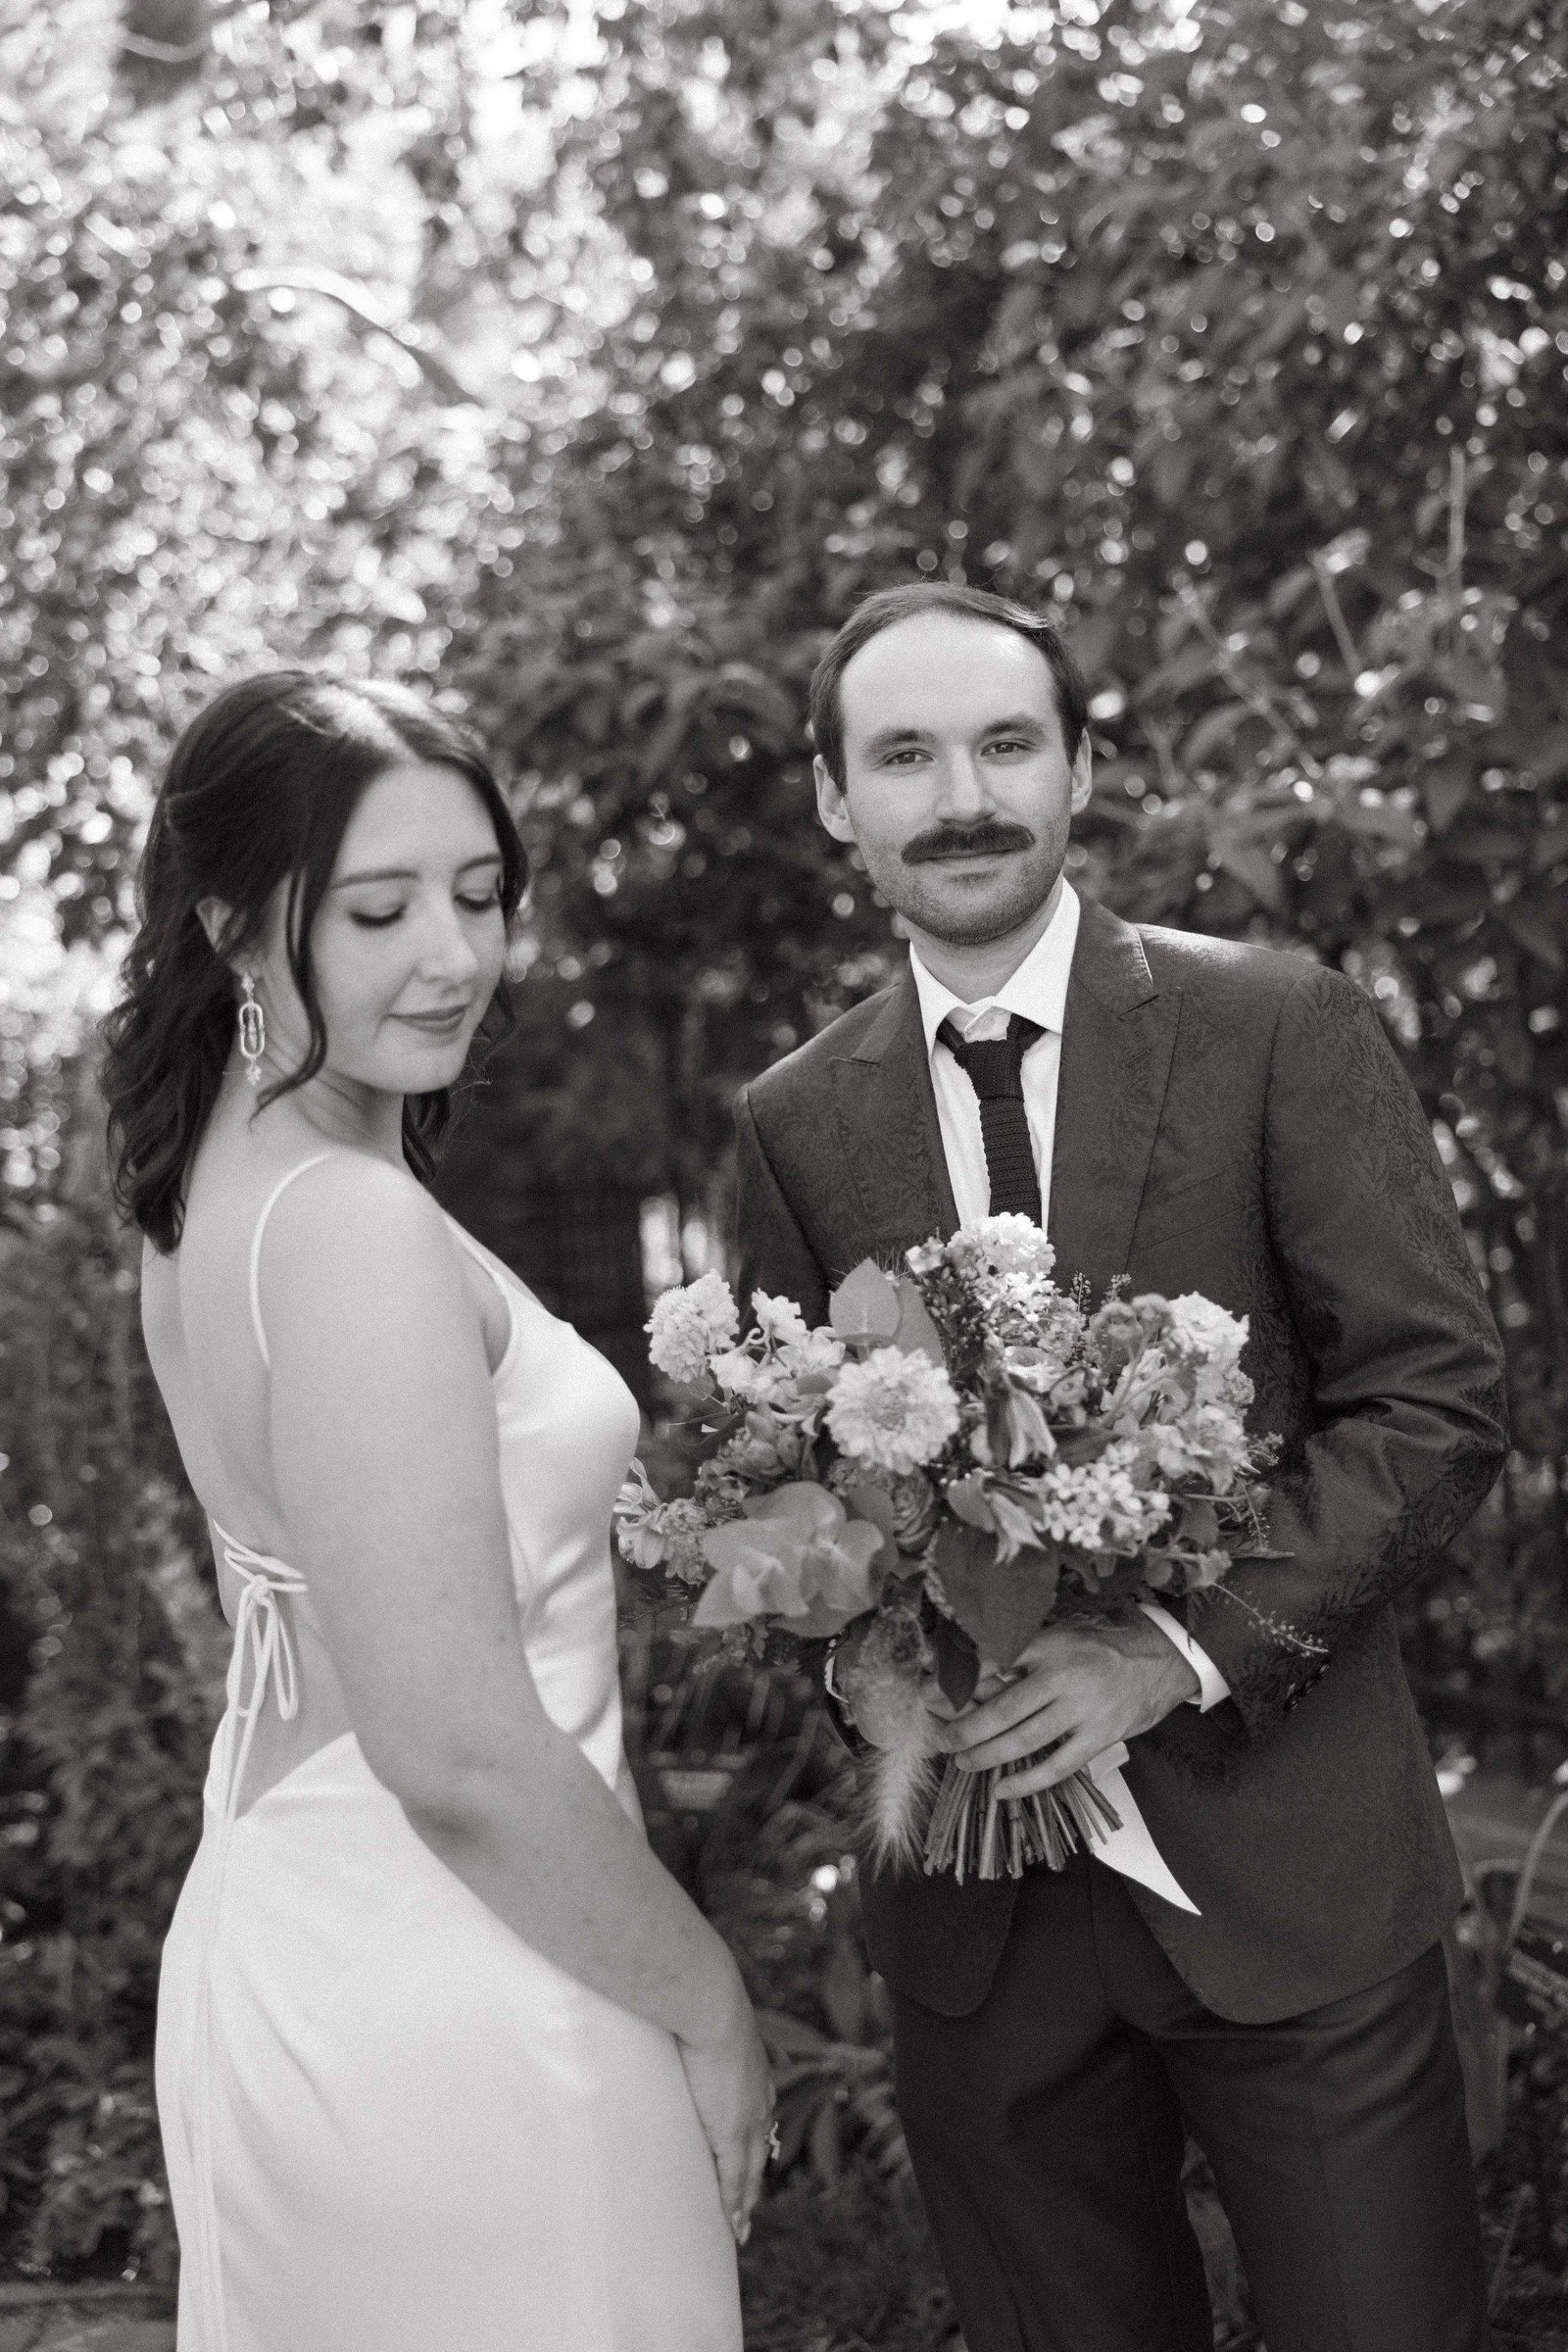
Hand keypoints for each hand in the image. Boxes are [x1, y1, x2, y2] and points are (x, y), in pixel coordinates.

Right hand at [677, 1974, 774, 2245]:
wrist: (711, 2006)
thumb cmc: (698, 2002)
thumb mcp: (699, 2018)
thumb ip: (687, 2026)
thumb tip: (663, 2015)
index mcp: (752, 2070)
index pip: (757, 2114)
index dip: (754, 2139)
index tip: (752, 2156)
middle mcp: (757, 2098)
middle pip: (759, 2150)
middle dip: (754, 2179)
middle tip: (749, 2206)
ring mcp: (747, 2118)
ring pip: (751, 2172)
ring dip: (745, 2200)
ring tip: (741, 2225)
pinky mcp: (732, 2134)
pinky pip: (735, 2179)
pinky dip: (734, 2204)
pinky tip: (732, 2224)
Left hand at [936, 1616, 1200, 1798]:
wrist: (1160, 1660)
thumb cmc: (1100, 1647)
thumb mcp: (1059, 1635)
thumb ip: (1021, 1652)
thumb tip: (968, 1669)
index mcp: (1048, 1644)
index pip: (992, 1663)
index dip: (957, 1682)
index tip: (929, 1695)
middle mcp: (1063, 1675)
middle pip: (1001, 1708)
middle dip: (963, 1728)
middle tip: (940, 1740)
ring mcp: (1083, 1709)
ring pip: (1023, 1740)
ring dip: (986, 1755)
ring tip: (963, 1762)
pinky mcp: (1100, 1737)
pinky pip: (1057, 1766)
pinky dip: (1026, 1782)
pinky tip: (1002, 1789)